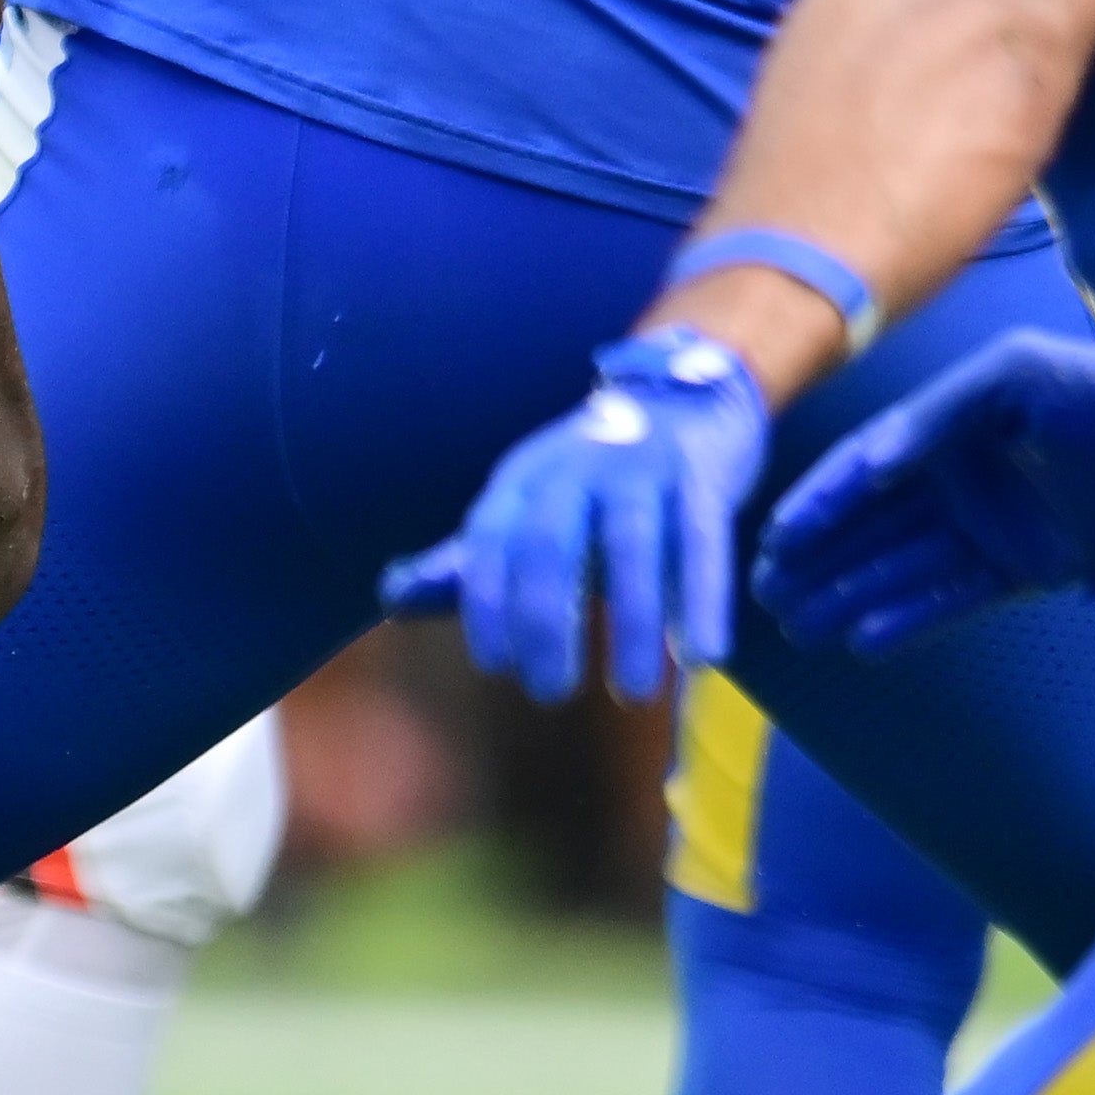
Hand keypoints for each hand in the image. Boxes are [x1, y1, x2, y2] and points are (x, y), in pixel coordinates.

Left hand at [379, 330, 772, 702]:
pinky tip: (700, 656)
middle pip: (550, 544)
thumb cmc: (594, 481)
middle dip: (544, 621)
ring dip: (633, 623)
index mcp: (523, 479)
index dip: (487, 604)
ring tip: (634, 692)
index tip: (497, 665)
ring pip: (632, 547)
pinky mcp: (700, 476)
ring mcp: (640, 467)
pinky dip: (699, 601)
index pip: (488, 542)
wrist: (684, 402)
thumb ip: (472, 561)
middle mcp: (575, 467)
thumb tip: (393, 597)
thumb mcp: (527, 509)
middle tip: (552, 692)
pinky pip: (701, 543)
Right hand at [753, 332, 1094, 655]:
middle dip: (815, 558)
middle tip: (760, 593)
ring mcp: (993, 524)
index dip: (819, 503)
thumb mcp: (1018, 378)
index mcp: (952, 424)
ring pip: (901, 567)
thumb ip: (938, 417)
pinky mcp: (1028, 567)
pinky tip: (864, 640)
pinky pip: (953, 597)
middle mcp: (962, 476)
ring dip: (847, 594)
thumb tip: (873, 463)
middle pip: (871, 525)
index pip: (867, 469)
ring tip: (795, 628)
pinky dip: (910, 618)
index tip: (774, 540)